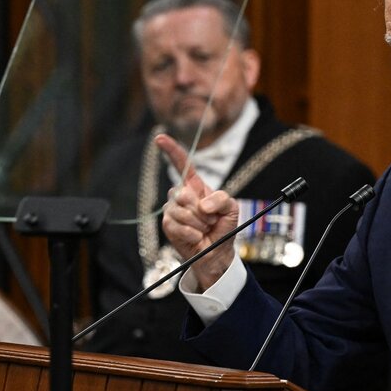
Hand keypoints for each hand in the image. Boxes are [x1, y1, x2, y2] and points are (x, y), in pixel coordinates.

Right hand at [155, 134, 239, 289]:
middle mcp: (181, 195)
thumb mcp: (231, 208)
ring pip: (180, 210)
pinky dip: (191, 233)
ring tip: (204, 229)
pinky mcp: (168, 225)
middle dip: (201, 210)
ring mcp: (172, 209)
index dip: (172, 150)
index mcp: (196, 186)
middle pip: (183, 192)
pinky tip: (197, 237)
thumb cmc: (223, 227)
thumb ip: (221, 199)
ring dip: (198, 223)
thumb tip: (201, 204)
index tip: (160, 138)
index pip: (183, 165)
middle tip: (211, 220)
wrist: (217, 252)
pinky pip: (177, 225)